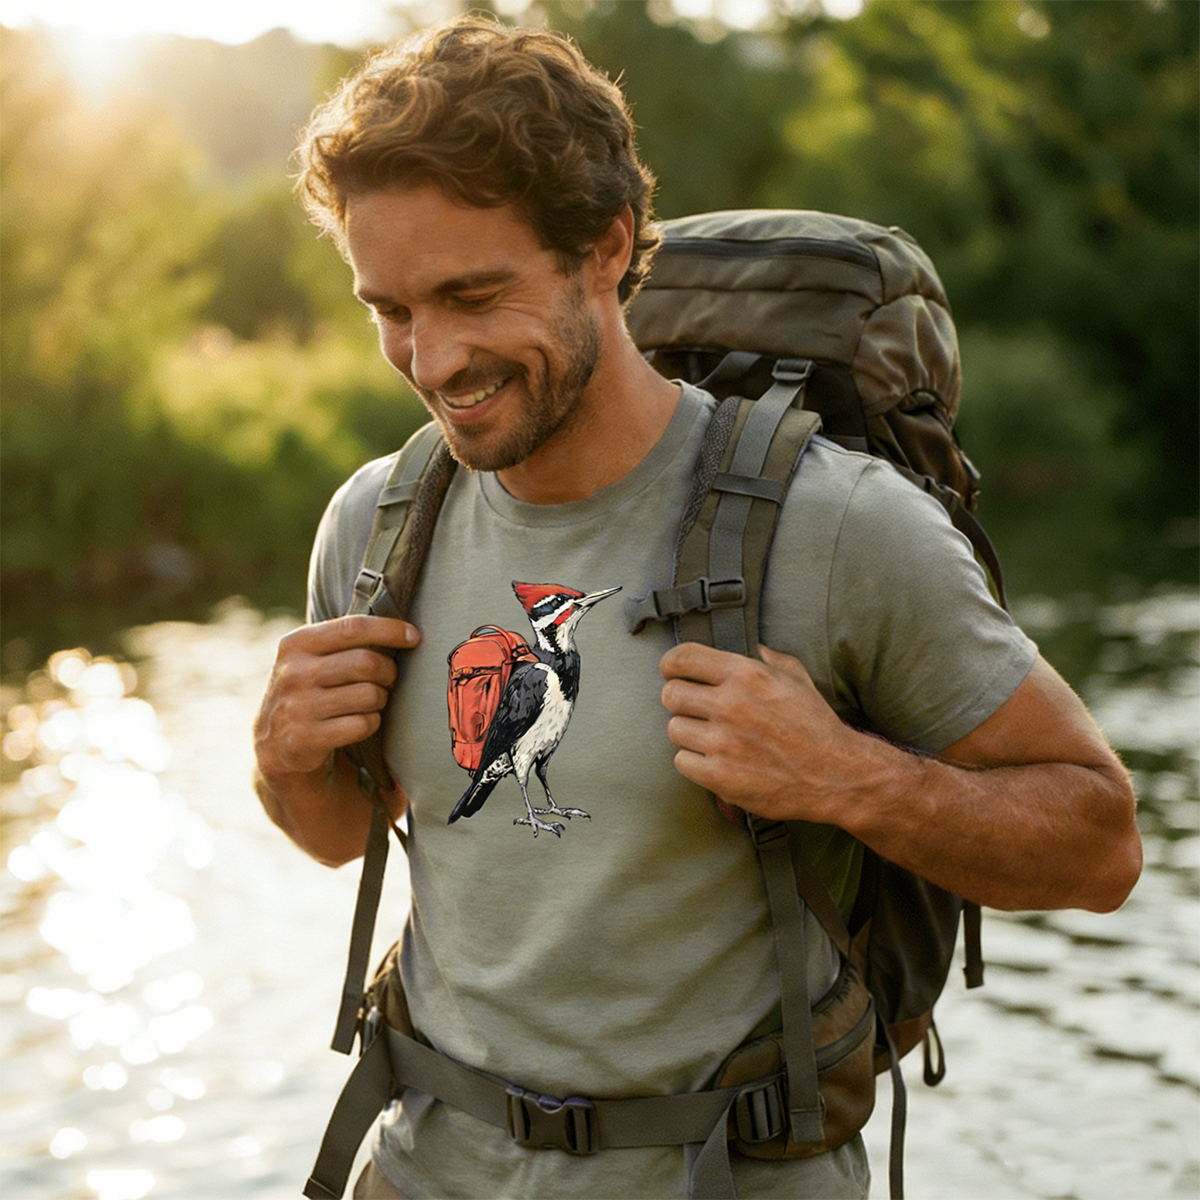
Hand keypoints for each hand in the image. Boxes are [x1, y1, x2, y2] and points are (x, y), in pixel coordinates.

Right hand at [254, 615, 419, 780]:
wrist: (274, 744)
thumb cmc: (309, 691)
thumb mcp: (311, 659)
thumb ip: (343, 641)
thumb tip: (401, 629)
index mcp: (297, 644)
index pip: (354, 627)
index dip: (390, 630)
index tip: (413, 636)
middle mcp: (294, 672)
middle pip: (367, 662)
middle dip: (388, 672)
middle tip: (388, 679)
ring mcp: (298, 707)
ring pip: (369, 695)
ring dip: (380, 699)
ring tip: (370, 702)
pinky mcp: (306, 738)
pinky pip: (363, 724)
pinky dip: (371, 723)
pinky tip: (358, 723)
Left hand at [659, 641, 869, 822]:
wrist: (835, 774)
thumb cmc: (816, 725)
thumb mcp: (798, 679)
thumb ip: (771, 660)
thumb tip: (755, 649)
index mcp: (746, 674)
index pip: (682, 658)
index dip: (671, 665)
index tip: (673, 672)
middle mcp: (730, 704)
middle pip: (671, 695)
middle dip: (681, 700)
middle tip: (696, 709)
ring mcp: (723, 742)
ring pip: (674, 729)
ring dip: (689, 733)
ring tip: (712, 737)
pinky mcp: (720, 776)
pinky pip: (682, 761)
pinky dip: (694, 761)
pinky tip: (715, 759)